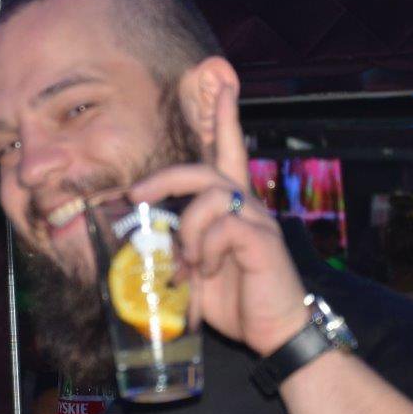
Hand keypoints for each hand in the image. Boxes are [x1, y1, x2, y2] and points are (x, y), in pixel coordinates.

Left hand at [130, 83, 307, 356]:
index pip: (228, 152)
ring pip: (210, 196)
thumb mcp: (198, 271)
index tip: (221, 79)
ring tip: (191, 264)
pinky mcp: (262, 239)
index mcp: (233, 208)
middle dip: (165, 178)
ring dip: (188, 230)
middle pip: (204, 169)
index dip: (224, 116)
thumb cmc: (237, 301)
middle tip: (135, 195)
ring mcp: (257, 220)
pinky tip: (208, 269)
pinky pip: (223, 225)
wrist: (277, 334)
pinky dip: (205, 247)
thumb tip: (145, 243)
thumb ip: (179, 248)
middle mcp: (248, 206)